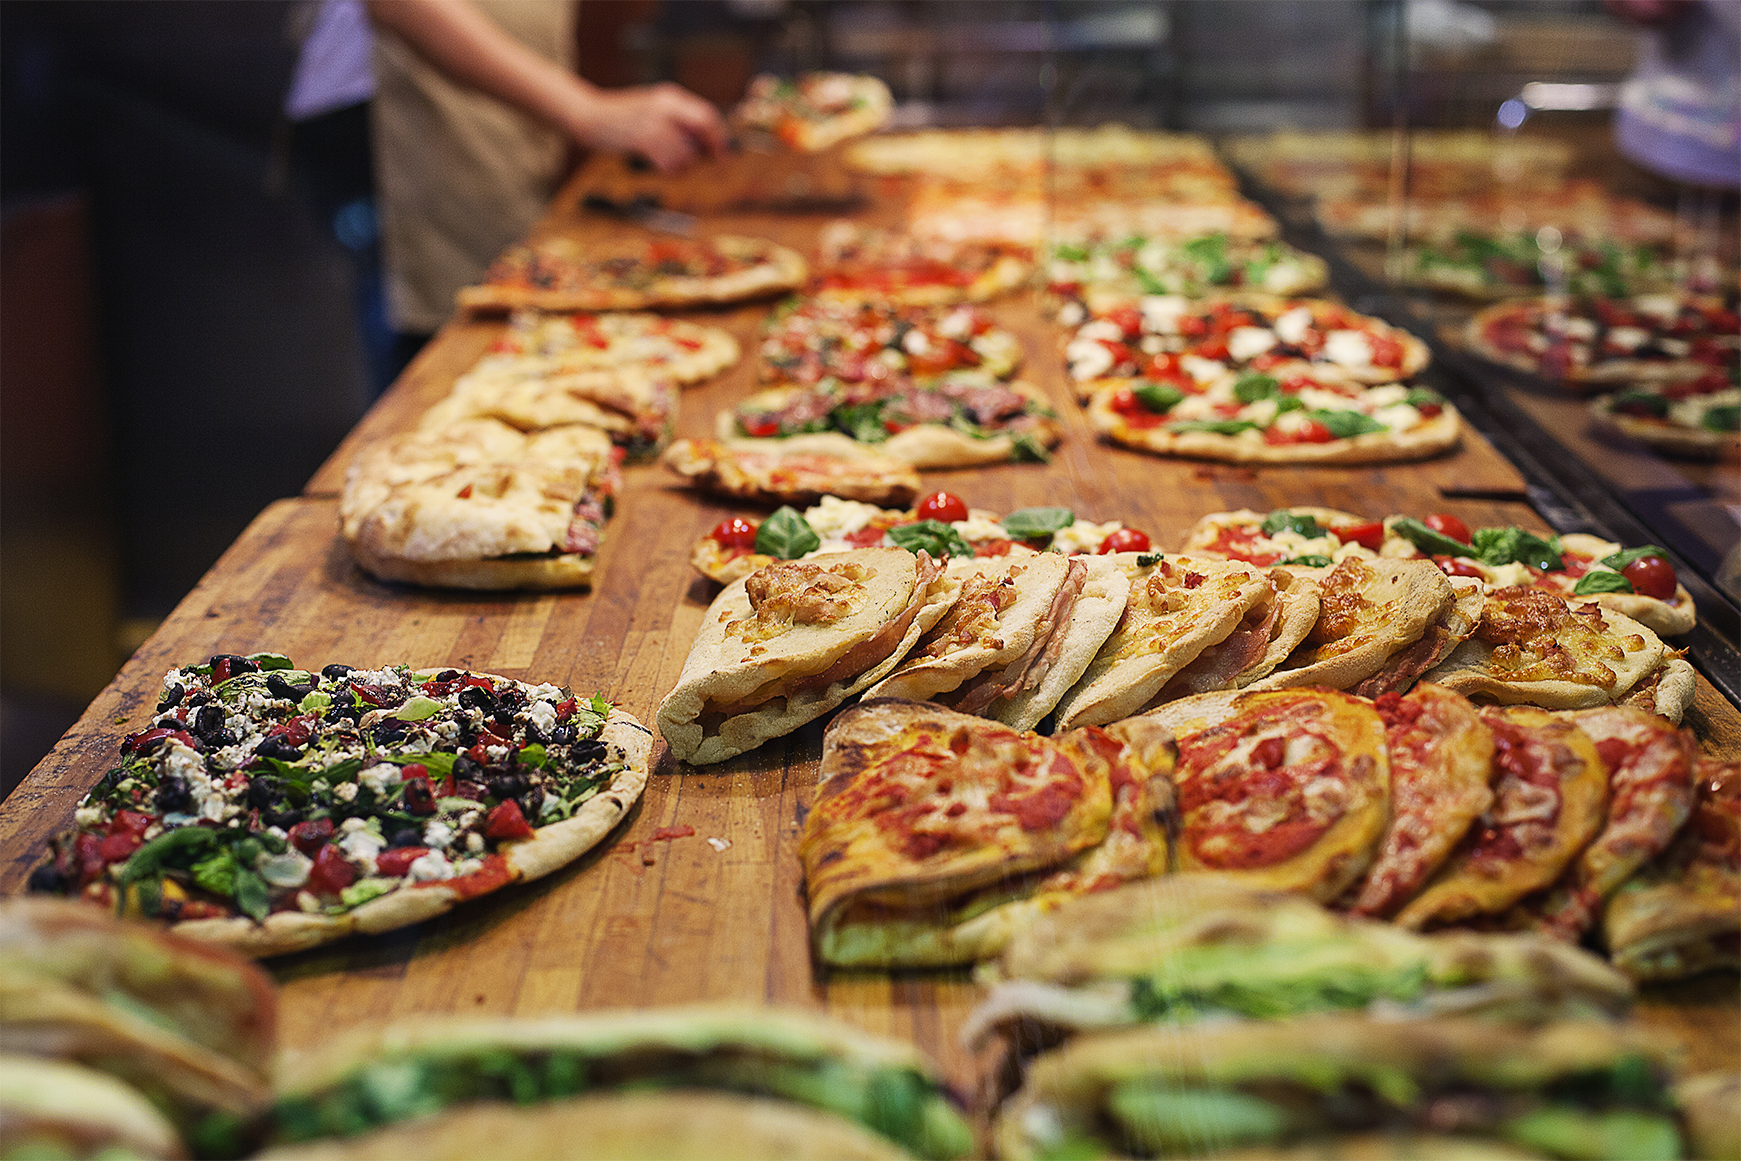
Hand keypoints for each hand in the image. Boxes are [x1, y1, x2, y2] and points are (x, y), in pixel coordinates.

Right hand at [578, 83, 727, 171]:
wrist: (590, 115)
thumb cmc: (622, 118)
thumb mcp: (652, 110)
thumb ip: (676, 122)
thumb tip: (705, 144)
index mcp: (670, 97)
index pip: (706, 114)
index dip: (719, 135)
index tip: (725, 153)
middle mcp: (665, 105)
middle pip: (704, 125)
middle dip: (713, 147)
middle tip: (715, 162)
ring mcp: (653, 121)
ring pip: (686, 150)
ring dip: (685, 165)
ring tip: (673, 167)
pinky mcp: (641, 138)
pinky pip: (669, 162)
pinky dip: (670, 171)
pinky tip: (662, 169)